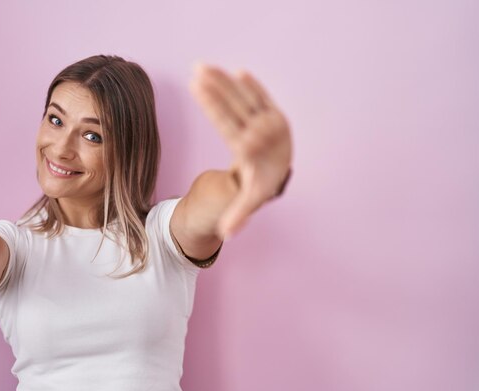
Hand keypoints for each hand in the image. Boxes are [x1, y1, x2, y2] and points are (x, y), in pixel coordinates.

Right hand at [190, 64, 292, 236]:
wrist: (281, 173)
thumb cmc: (258, 185)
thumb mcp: (249, 201)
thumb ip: (237, 216)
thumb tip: (227, 235)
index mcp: (250, 150)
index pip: (227, 123)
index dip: (212, 104)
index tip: (197, 87)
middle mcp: (262, 132)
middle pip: (236, 106)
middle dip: (216, 87)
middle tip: (198, 70)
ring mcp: (271, 121)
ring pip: (247, 97)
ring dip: (227, 81)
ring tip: (206, 67)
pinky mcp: (276, 114)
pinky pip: (263, 96)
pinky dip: (253, 85)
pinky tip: (239, 72)